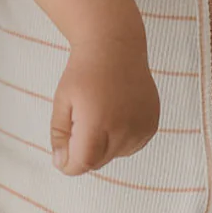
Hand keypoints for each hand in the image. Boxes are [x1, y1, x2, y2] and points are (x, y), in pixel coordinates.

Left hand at [49, 37, 159, 174]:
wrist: (115, 48)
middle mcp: (123, 129)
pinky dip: (120, 140)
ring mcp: (141, 128)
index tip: (61, 154)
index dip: (68, 164)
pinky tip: (114, 115)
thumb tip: (61, 164)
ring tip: (99, 114)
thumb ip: (60, 136)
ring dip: (103, 146)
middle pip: (97, 162)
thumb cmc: (83, 73)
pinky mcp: (151, 125)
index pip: (82, 164)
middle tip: (79, 121)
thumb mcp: (62, 101)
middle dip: (84, 151)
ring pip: (114, 155)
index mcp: (97, 123)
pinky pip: (131, 146)